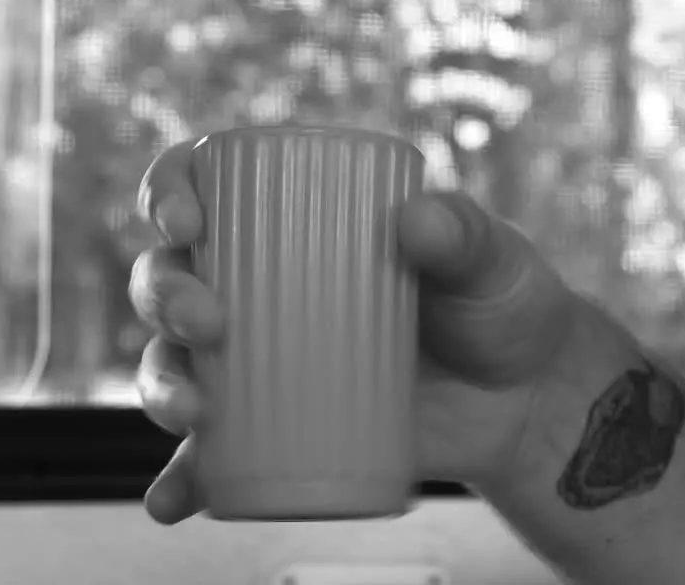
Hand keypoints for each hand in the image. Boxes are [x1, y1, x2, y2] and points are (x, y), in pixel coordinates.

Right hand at [129, 139, 583, 524]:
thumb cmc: (500, 307)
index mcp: (294, 218)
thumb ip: (466, 236)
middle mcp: (259, 282)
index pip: (205, 184)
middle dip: (164, 294)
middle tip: (207, 322)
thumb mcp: (491, 261)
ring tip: (192, 412)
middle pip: (170, 274)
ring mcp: (261, 359)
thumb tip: (417, 220)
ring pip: (173, 359)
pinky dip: (181, 478)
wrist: (524, 401)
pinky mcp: (273, 428)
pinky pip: (208, 454)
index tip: (187, 223)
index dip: (169, 193)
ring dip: (160, 383)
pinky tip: (173, 500)